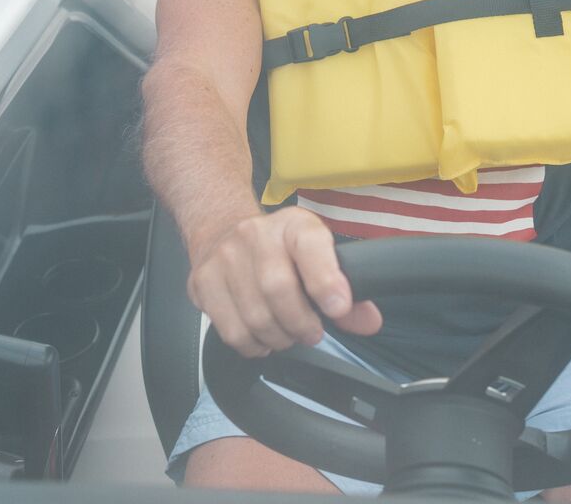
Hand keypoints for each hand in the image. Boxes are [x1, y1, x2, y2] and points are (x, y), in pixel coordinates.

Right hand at [186, 207, 382, 356]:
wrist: (221, 229)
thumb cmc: (278, 249)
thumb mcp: (316, 254)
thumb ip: (346, 289)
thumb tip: (369, 322)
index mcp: (293, 225)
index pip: (310, 246)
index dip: (325, 280)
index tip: (338, 309)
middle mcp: (255, 234)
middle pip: (278, 290)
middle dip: (301, 324)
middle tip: (311, 333)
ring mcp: (223, 257)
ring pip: (255, 317)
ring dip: (278, 338)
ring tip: (286, 334)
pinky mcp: (201, 283)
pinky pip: (231, 331)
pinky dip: (253, 345)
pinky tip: (261, 337)